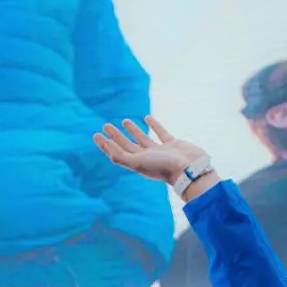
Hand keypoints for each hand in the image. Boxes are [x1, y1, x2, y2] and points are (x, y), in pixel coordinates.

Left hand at [93, 116, 209, 186]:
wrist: (190, 169)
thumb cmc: (163, 167)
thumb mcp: (138, 162)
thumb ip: (121, 156)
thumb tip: (107, 146)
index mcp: (136, 164)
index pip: (116, 153)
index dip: (106, 145)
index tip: (96, 135)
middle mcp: (146, 158)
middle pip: (126, 145)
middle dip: (115, 136)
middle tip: (105, 125)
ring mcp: (159, 151)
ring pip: (142, 139)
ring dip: (132, 130)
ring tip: (124, 121)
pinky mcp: (172, 144)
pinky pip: (160, 133)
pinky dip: (154, 125)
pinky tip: (147, 117)